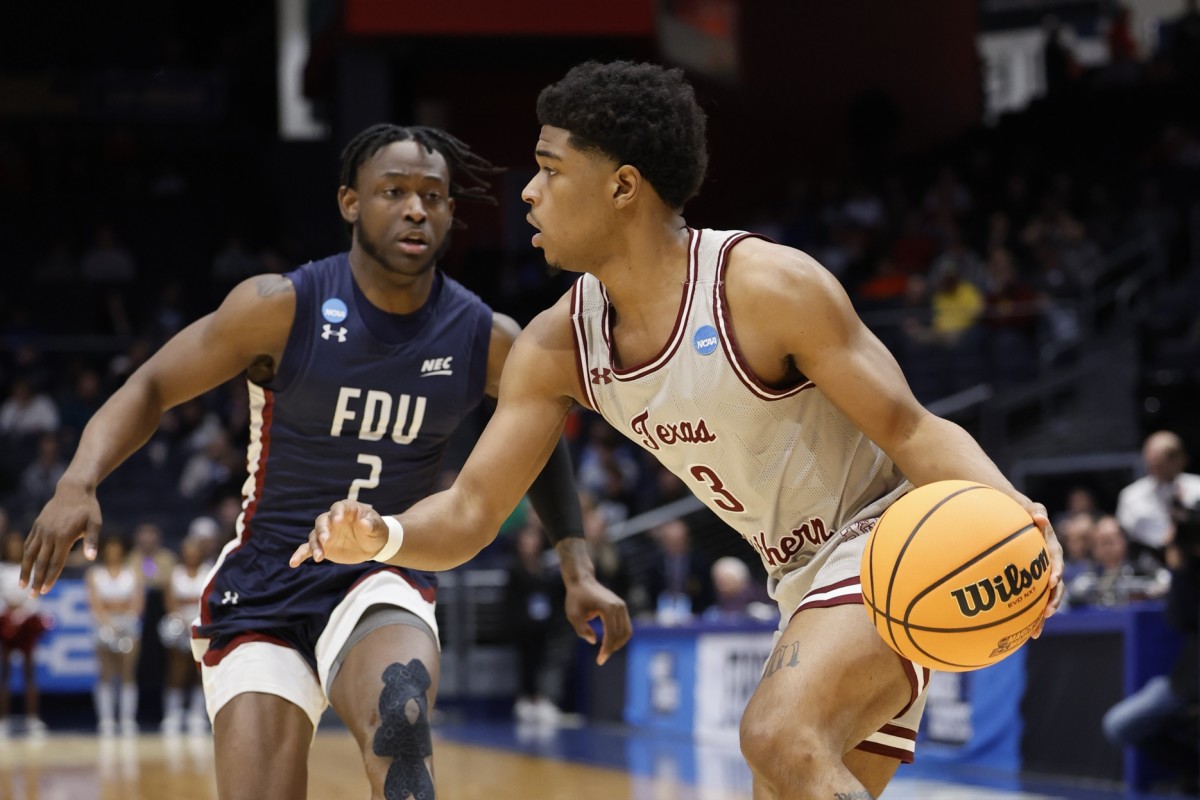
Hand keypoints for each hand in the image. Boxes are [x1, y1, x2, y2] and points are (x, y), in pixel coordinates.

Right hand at [20, 482, 102, 594]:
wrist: (73, 490)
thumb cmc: (88, 508)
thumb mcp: (95, 523)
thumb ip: (93, 541)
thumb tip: (92, 558)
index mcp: (64, 537)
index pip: (55, 563)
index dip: (50, 578)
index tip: (45, 592)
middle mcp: (49, 535)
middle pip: (41, 562)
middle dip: (36, 580)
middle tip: (33, 597)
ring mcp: (41, 530)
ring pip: (30, 554)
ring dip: (25, 571)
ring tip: (21, 586)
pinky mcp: (37, 526)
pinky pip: (28, 544)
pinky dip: (25, 556)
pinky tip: (24, 566)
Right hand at [289, 500, 387, 566]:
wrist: (373, 544)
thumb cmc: (376, 530)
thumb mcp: (378, 527)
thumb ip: (371, 525)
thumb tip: (364, 523)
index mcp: (346, 509)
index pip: (338, 508)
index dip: (337, 513)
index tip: (337, 520)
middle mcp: (333, 519)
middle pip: (322, 522)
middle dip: (323, 530)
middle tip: (326, 540)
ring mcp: (326, 533)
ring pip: (314, 536)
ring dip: (315, 546)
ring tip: (319, 557)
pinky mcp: (322, 546)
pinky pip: (307, 549)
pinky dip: (300, 555)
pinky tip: (293, 563)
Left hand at [563, 574, 632, 665]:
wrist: (582, 581)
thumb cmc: (575, 598)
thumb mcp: (573, 615)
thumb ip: (582, 630)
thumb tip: (594, 641)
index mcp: (608, 608)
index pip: (611, 634)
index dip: (607, 649)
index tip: (600, 660)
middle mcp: (618, 607)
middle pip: (621, 634)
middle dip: (612, 649)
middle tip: (601, 658)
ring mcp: (622, 606)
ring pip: (627, 631)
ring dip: (618, 644)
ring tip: (606, 652)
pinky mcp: (621, 607)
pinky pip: (626, 626)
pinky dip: (620, 637)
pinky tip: (610, 643)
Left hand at [1026, 501, 1063, 636]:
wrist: (1009, 516)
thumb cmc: (1018, 510)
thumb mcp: (1026, 506)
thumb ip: (1034, 508)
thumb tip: (1039, 516)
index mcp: (1050, 546)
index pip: (1056, 559)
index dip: (1056, 569)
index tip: (1052, 580)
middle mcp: (1048, 563)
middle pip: (1056, 584)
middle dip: (1053, 599)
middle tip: (1047, 611)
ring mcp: (1040, 575)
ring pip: (1045, 597)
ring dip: (1042, 614)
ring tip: (1036, 630)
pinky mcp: (1030, 584)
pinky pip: (1031, 601)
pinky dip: (1028, 616)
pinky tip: (1023, 633)